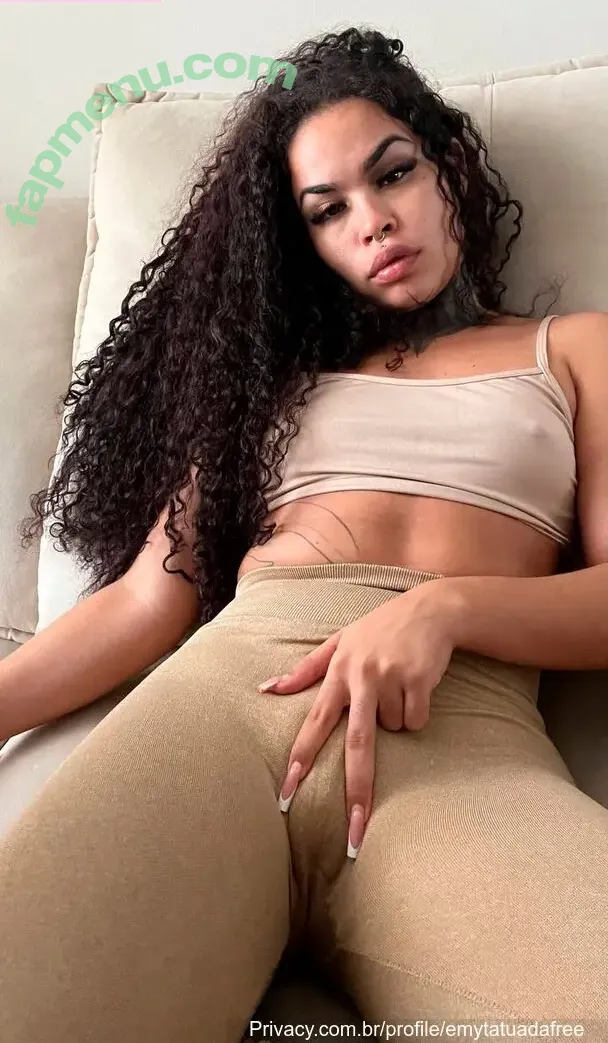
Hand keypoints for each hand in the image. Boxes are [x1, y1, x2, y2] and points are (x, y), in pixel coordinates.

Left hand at [257, 577, 462, 857]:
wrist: (430, 610)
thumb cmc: (380, 628)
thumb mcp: (340, 641)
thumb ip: (305, 669)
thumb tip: (267, 689)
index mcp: (338, 671)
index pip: (314, 722)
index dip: (300, 759)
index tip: (286, 794)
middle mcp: (361, 677)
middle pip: (357, 745)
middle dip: (356, 791)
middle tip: (354, 834)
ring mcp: (390, 679)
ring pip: (393, 730)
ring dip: (397, 716)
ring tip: (398, 685)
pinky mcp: (418, 681)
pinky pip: (416, 720)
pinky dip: (417, 710)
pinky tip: (416, 684)